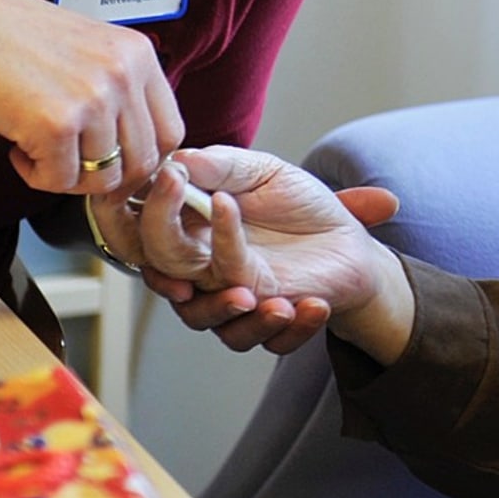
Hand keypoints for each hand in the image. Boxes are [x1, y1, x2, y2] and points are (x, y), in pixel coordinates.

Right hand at [0, 0, 183, 193]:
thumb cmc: (9, 37)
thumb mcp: (87, 46)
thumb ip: (117, 85)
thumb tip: (136, 140)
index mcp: (138, 53)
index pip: (171, 130)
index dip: (144, 158)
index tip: (116, 165)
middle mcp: (125, 73)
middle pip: (145, 161)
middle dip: (108, 177)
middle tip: (74, 167)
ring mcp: (95, 99)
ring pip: (104, 178)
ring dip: (68, 176)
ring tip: (39, 149)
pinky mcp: (57, 124)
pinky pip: (60, 181)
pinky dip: (36, 175)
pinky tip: (17, 147)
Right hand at [136, 150, 412, 360]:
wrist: (348, 237)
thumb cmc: (299, 203)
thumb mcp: (265, 172)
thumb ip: (222, 167)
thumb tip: (178, 159)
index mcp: (194, 228)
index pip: (150, 231)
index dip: (150, 215)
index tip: (172, 182)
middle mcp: (204, 267)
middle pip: (167, 276)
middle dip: (175, 263)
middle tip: (215, 235)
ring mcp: (233, 295)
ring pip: (204, 317)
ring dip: (228, 308)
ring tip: (272, 298)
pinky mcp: (268, 319)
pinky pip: (264, 339)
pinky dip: (288, 328)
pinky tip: (313, 304)